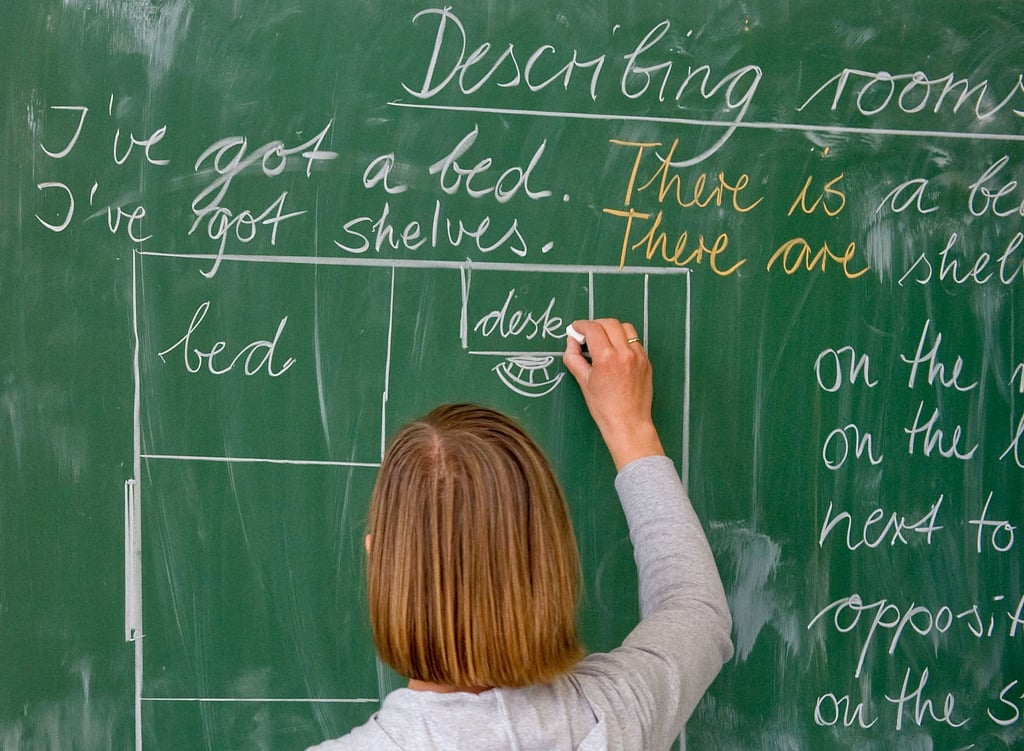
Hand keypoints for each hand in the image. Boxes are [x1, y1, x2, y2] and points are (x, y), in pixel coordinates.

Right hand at [563, 319, 664, 469]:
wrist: (628, 423)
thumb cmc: (604, 407)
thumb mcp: (583, 381)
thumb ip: (573, 357)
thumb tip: (571, 341)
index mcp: (606, 357)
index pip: (593, 328)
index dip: (581, 325)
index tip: (576, 329)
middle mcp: (624, 353)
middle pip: (609, 323)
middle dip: (595, 324)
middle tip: (586, 334)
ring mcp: (638, 356)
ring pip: (625, 328)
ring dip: (611, 329)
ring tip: (603, 340)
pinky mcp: (646, 361)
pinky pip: (635, 340)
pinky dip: (623, 339)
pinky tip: (616, 351)